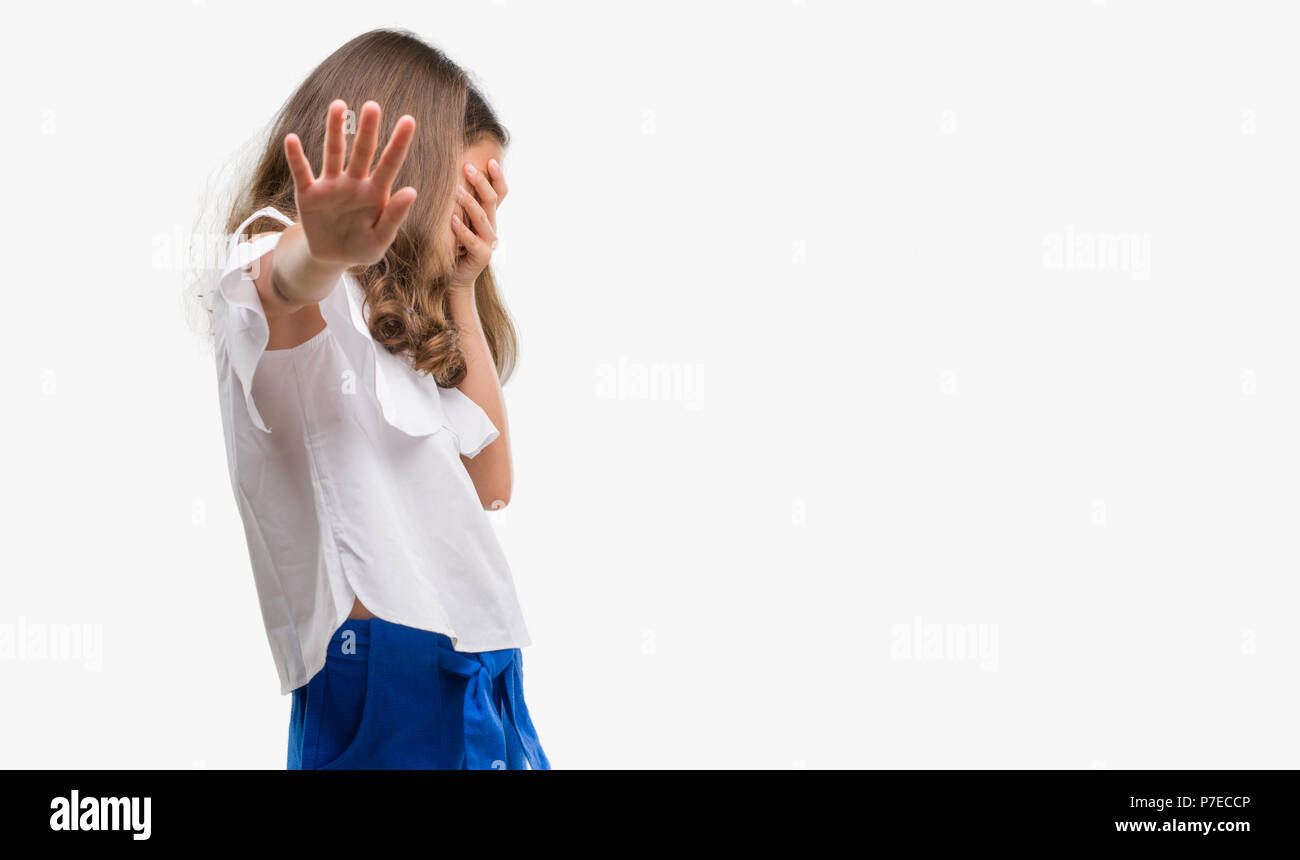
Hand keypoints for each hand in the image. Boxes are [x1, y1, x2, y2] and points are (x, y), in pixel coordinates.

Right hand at [284, 99, 417, 266]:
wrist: (332, 259)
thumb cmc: (362, 247)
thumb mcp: (380, 239)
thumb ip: (394, 217)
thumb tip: (411, 191)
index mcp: (376, 192)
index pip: (390, 164)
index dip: (399, 143)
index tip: (409, 120)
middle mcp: (354, 183)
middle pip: (362, 151)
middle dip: (367, 129)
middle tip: (372, 106)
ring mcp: (330, 185)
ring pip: (333, 153)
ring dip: (335, 130)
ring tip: (339, 106)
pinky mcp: (308, 194)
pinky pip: (301, 172)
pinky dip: (296, 157)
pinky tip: (292, 139)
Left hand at [449, 157, 507, 290]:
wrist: (453, 279)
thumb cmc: (452, 247)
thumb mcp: (458, 221)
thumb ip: (460, 204)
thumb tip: (451, 174)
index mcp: (489, 217)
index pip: (500, 193)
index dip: (498, 177)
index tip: (490, 160)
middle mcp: (492, 227)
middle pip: (492, 200)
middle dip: (480, 182)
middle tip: (466, 167)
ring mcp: (489, 243)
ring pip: (482, 218)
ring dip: (469, 202)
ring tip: (455, 190)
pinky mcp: (482, 257)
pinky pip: (471, 240)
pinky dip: (462, 229)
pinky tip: (451, 220)